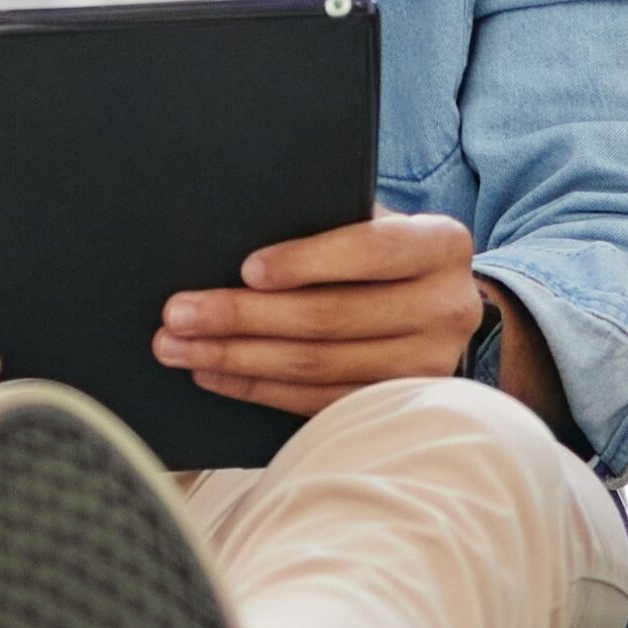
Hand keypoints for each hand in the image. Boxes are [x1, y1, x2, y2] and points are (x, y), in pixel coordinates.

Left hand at [163, 208, 487, 418]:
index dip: (307, 260)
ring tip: (179, 346)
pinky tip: (215, 373)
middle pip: (333, 317)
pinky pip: (317, 403)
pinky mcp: (397, 405)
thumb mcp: (375, 221)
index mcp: (443, 245)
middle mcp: (448, 308)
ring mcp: (428, 365)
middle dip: (244, 315)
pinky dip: (259, 388)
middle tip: (179, 313)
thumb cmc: (384, 252)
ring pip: (318, 366)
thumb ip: (331, 221)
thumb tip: (241, 229)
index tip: (246, 269)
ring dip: (237, 357)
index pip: (373, 250)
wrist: (437, 305)